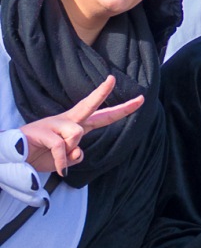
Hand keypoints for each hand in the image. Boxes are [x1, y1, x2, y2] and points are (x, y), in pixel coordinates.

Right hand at [18, 75, 143, 174]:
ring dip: (71, 151)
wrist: (13, 158)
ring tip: (58, 158)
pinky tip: (58, 169)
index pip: (103, 116)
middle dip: (102, 92)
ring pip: (77, 133)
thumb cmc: (41, 156)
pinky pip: (61, 148)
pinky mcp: (42, 132)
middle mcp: (67, 120)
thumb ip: (76, 156)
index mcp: (77, 125)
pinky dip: (61, 162)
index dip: (122, 109)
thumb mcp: (65, 160)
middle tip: (112, 78)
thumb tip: (78, 151)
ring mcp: (54, 124)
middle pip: (89, 104)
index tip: (140, 98)